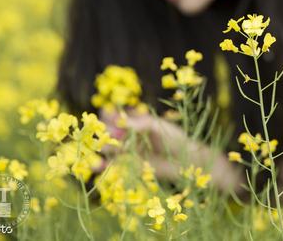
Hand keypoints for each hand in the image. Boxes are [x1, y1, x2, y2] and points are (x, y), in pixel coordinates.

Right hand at [97, 108, 243, 193]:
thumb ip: (138, 124)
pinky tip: (97, 166)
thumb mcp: (157, 127)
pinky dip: (103, 165)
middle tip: (103, 136)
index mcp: (133, 121)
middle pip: (106, 131)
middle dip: (101, 133)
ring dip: (99, 149)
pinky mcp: (128, 166)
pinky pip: (112, 166)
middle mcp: (127, 135)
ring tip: (96, 151)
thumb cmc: (174, 138)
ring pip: (106, 148)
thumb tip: (118, 121)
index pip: (112, 114)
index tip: (106, 118)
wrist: (186, 161)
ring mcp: (126, 151)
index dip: (106, 115)